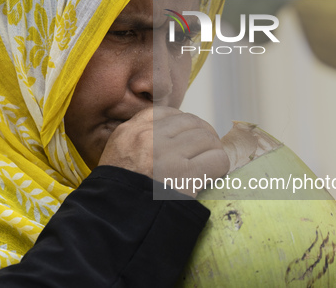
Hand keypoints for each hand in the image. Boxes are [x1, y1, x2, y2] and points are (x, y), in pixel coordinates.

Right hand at [98, 106, 228, 196]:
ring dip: (213, 150)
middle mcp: (149, 137)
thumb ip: (137, 140)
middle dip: (203, 134)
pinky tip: (214, 174)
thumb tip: (169, 135)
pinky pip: (217, 159)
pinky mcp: (186, 175)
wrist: (114, 224)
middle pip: (191, 122)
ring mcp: (168, 155)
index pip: (166, 113)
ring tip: (211, 163)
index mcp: (130, 132)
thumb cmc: (116, 195)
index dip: (183, 124)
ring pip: (207, 138)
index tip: (187, 137)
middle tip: (206, 149)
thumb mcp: (116, 156)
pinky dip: (220, 166)